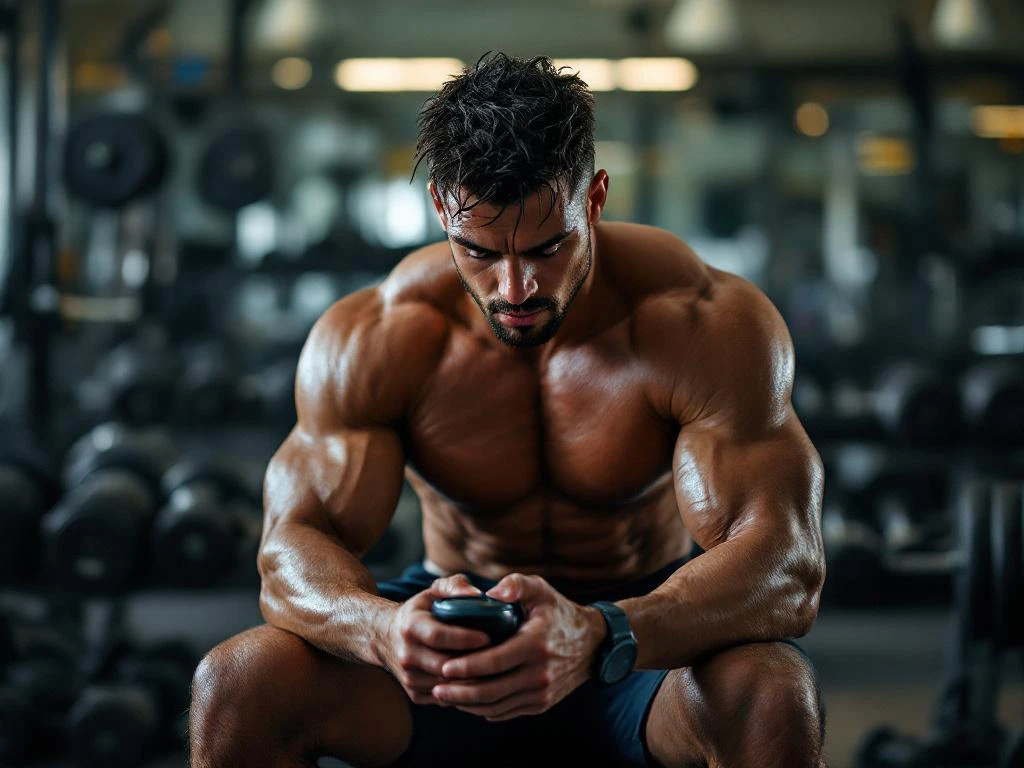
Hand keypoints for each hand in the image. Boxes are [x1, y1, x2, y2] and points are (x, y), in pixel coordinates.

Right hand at [379, 575, 491, 705]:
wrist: (385, 636)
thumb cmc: (420, 610)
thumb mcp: (433, 591)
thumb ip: (455, 586)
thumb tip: (477, 594)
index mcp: (411, 626)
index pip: (440, 636)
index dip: (466, 639)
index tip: (489, 637)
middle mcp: (406, 654)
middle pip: (445, 665)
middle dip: (474, 663)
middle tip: (500, 656)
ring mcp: (408, 677)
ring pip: (447, 685)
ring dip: (471, 679)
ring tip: (493, 669)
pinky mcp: (413, 693)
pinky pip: (445, 697)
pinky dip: (463, 691)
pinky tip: (479, 680)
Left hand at [432, 573, 605, 720]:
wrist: (593, 644)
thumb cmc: (559, 613)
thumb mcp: (541, 590)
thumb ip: (515, 584)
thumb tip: (490, 593)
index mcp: (535, 645)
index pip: (493, 662)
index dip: (466, 667)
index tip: (444, 667)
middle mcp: (539, 674)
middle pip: (490, 691)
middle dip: (459, 692)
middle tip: (436, 687)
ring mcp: (541, 693)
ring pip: (496, 706)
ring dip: (468, 704)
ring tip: (445, 695)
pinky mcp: (541, 704)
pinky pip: (506, 712)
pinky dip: (484, 709)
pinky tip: (467, 701)